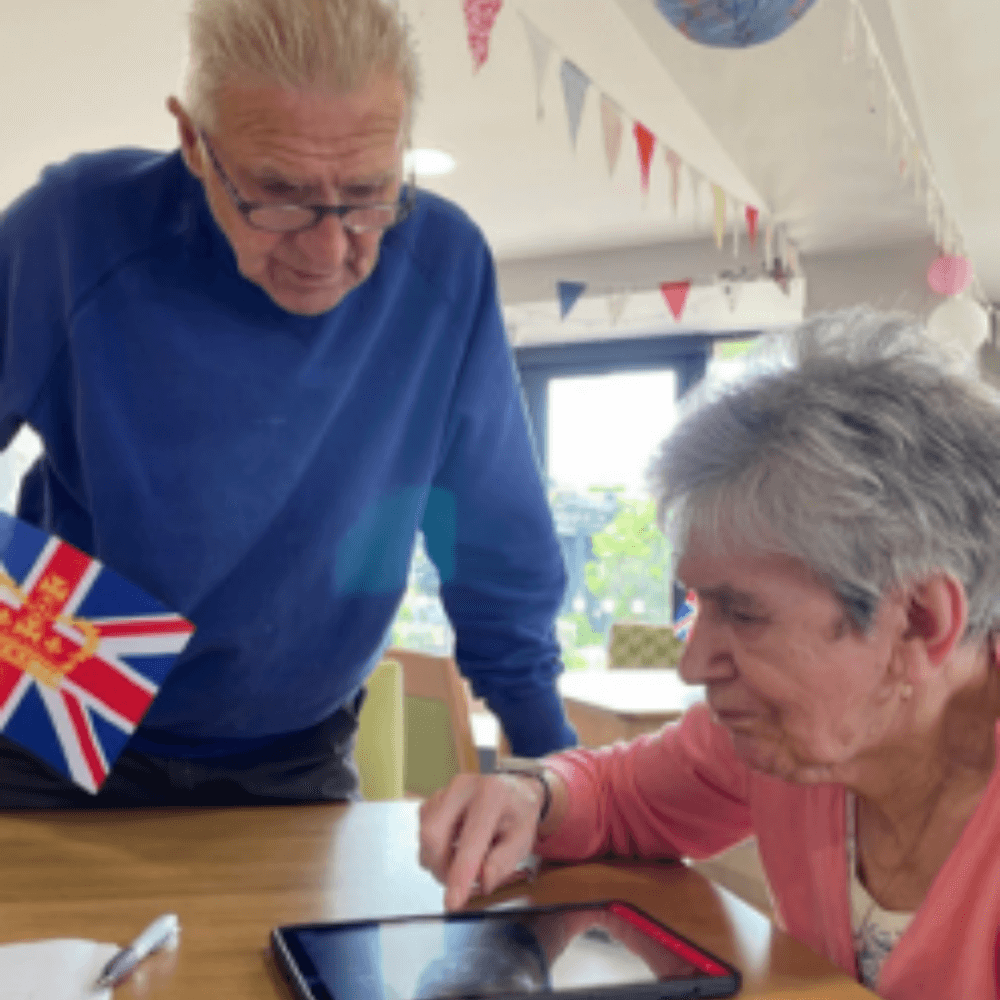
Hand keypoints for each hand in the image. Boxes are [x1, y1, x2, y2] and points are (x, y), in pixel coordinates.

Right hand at [419, 772, 544, 909]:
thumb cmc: (517, 815)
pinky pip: (422, 831)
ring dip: (438, 861)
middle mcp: (464, 787)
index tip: (453, 901)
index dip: (460, 874)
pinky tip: (453, 848)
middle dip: (441, 869)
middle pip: (433, 834)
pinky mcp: (434, 799)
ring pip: (424, 835)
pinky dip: (435, 849)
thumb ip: (503, 862)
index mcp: (492, 795)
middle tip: (459, 883)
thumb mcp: (522, 840)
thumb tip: (483, 881)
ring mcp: (445, 791)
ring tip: (462, 862)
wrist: (512, 791)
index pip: (470, 840)